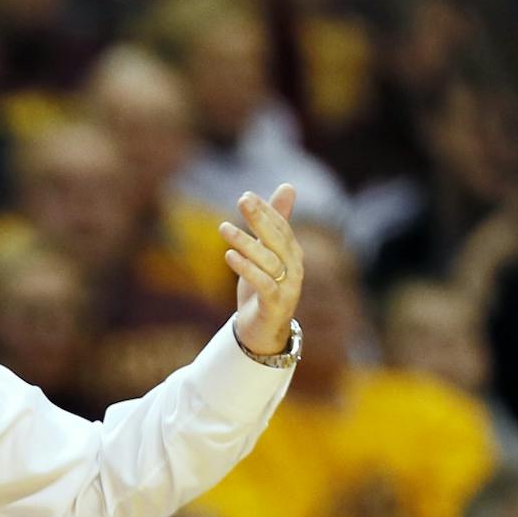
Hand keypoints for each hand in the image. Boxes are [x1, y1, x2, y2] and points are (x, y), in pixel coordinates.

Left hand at [218, 184, 301, 356]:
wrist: (262, 331)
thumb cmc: (263, 287)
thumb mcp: (265, 252)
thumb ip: (273, 223)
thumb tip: (288, 186)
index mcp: (292, 253)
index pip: (281, 227)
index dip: (266, 211)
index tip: (246, 195)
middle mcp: (294, 268)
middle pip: (278, 240)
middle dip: (260, 219)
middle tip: (242, 200)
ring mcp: (288, 288)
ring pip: (269, 261)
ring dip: (246, 243)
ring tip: (223, 228)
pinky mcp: (276, 305)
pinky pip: (263, 285)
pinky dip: (247, 269)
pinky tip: (229, 256)